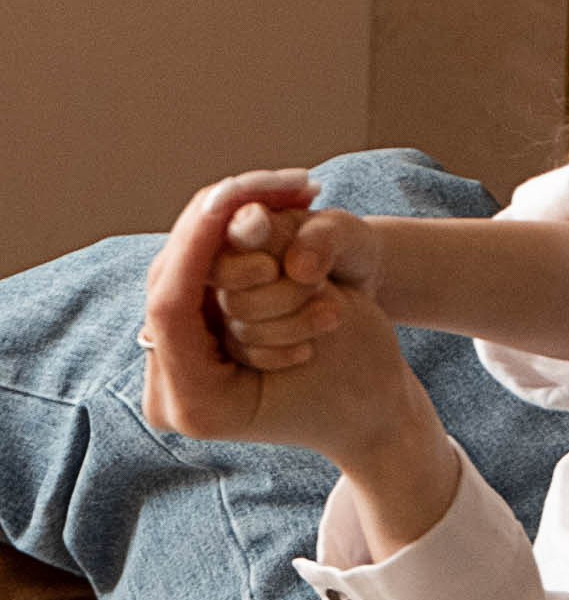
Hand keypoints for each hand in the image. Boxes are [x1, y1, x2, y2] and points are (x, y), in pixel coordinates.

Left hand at [143, 178, 435, 470]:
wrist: (369, 409)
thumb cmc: (360, 376)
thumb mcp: (328, 316)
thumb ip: (276, 266)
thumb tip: (240, 214)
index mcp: (196, 406)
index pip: (172, 304)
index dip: (198, 241)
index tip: (229, 191)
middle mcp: (168, 392)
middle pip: (169, 278)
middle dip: (217, 227)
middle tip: (288, 190)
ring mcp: (170, 368)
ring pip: (179, 266)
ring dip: (228, 230)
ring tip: (290, 219)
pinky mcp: (183, 342)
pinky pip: (192, 271)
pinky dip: (227, 239)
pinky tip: (265, 211)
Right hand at [209, 173, 386, 372]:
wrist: (362, 280)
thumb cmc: (347, 247)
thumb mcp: (343, 233)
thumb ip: (320, 238)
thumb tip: (297, 268)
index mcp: (240, 234)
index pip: (219, 260)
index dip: (244, 270)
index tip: (276, 268)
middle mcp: (228, 271)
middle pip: (233, 300)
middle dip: (284, 297)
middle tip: (319, 286)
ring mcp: (233, 307)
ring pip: (243, 331)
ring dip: (291, 327)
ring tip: (333, 314)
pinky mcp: (244, 340)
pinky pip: (249, 357)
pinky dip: (281, 355)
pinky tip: (310, 348)